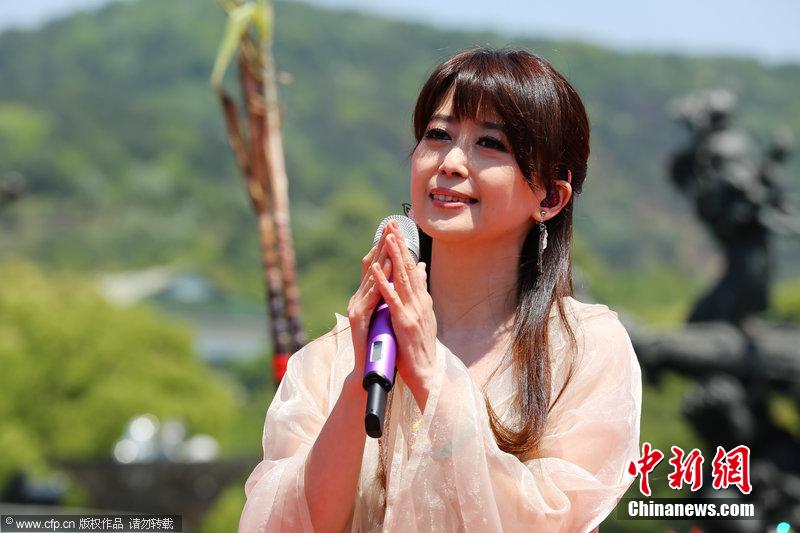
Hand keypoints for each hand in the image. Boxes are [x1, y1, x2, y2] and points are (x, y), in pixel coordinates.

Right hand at [345, 223, 392, 390]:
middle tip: (389, 224)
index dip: (385, 247)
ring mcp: (357, 307)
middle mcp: (359, 299)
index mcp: (368, 297)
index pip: (377, 266)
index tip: (394, 228)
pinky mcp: (359, 318)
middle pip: (371, 266)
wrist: (370, 370)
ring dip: (380, 256)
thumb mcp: (393, 313)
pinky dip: (377, 280)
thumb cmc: (383, 343)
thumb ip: (399, 293)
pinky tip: (381, 267)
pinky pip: (370, 295)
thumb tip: (416, 270)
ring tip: (388, 239)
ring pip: (370, 277)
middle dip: (381, 244)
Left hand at [369, 220, 437, 409]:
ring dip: (394, 256)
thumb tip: (421, 270)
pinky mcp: (404, 322)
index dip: (405, 249)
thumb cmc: (422, 348)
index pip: (414, 269)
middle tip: (392, 223)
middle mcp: (420, 302)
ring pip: (402, 278)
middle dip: (400, 244)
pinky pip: (391, 299)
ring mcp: (413, 311)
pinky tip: (376, 269)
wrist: (428, 374)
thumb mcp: (423, 317)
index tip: (398, 231)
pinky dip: (384, 282)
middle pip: (409, 267)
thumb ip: (421, 293)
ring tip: (387, 236)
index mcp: (423, 301)